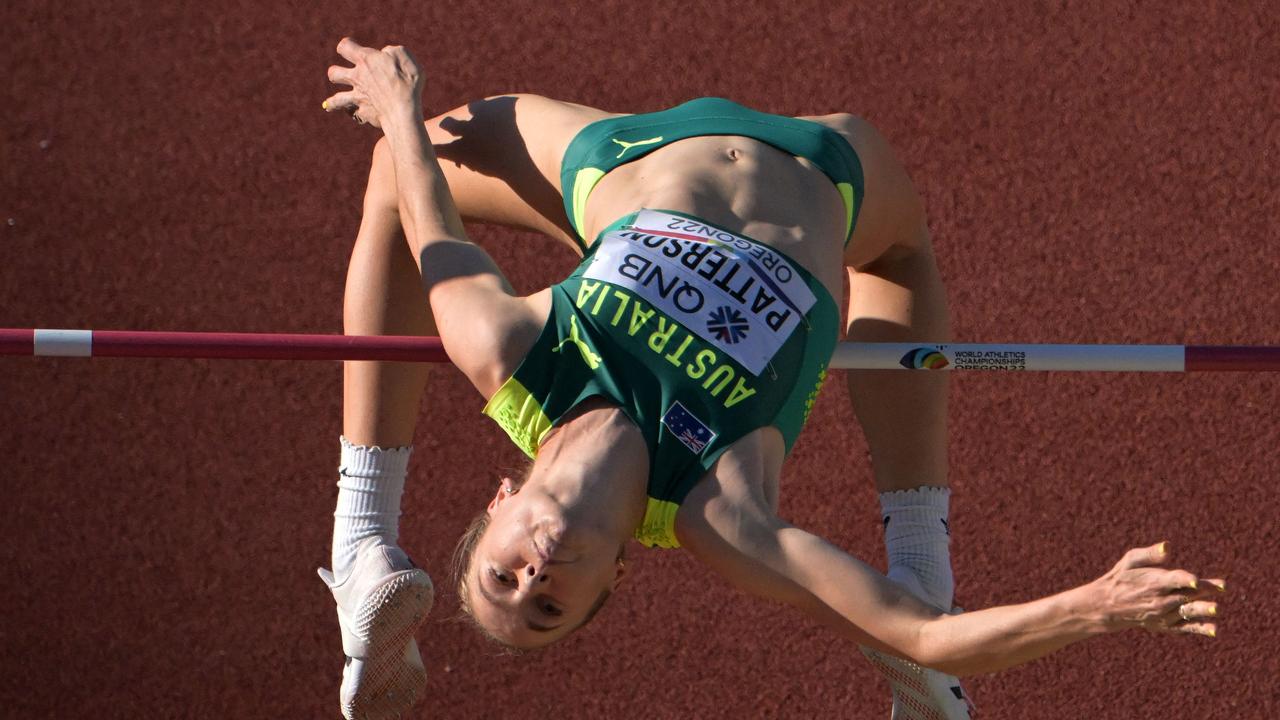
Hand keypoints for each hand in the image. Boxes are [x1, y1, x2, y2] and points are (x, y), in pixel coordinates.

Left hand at [323, 37, 422, 129]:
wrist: (403, 111)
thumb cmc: (407, 82)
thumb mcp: (404, 56)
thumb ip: (392, 51)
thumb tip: (385, 53)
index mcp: (365, 60)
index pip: (345, 47)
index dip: (346, 46)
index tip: (351, 48)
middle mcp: (357, 78)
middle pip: (333, 73)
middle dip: (336, 73)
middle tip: (344, 75)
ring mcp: (358, 97)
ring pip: (336, 99)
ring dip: (333, 101)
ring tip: (330, 104)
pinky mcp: (363, 114)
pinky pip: (353, 115)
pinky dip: (354, 114)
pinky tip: (355, 114)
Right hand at [1091, 542, 1224, 636]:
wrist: (1109, 606)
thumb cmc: (1122, 577)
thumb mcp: (1130, 560)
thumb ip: (1150, 554)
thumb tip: (1167, 546)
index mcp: (1153, 582)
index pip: (1172, 580)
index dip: (1184, 580)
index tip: (1195, 580)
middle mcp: (1160, 600)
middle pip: (1186, 594)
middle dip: (1204, 590)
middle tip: (1222, 586)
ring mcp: (1163, 614)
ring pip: (1187, 612)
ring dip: (1202, 610)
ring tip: (1215, 608)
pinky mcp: (1165, 625)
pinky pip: (1184, 628)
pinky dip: (1198, 629)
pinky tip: (1213, 629)